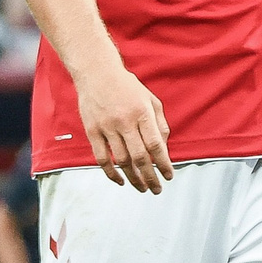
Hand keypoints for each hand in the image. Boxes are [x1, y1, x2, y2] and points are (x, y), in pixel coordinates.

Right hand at [74, 61, 171, 192]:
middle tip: (157, 189)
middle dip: (150, 177)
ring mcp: (106, 127)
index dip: (163, 164)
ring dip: (133, 178)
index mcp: (142, 113)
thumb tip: (164, 148)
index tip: (169, 176)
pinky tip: (121, 180)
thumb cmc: (127, 87)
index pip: (156, 145)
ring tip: (142, 188)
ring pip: (122, 160)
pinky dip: (111, 173)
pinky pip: (102, 158)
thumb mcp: (151, 100)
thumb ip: (160, 124)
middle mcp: (125, 122)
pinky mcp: (92, 131)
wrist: (97, 73)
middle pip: (139, 157)